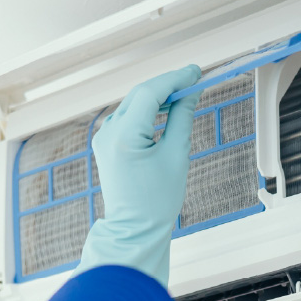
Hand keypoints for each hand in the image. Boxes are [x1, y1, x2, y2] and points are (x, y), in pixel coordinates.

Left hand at [75, 65, 202, 285]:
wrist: (134, 228)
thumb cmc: (157, 200)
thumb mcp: (176, 155)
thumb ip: (182, 118)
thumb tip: (190, 93)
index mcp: (125, 136)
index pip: (150, 93)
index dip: (175, 79)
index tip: (196, 72)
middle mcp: (109, 132)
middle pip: (140, 94)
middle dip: (168, 85)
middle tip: (195, 80)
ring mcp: (104, 137)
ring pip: (134, 103)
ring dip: (158, 96)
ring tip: (185, 94)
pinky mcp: (106, 143)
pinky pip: (128, 116)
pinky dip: (148, 109)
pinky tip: (166, 109)